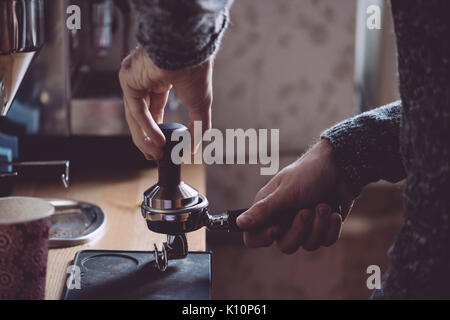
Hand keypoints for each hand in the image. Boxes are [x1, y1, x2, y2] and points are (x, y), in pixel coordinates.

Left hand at [119, 46, 212, 158]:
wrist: (189, 51)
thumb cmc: (196, 71)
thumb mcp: (201, 105)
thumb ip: (198, 127)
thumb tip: (194, 148)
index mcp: (161, 80)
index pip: (153, 108)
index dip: (156, 129)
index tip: (161, 147)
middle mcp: (145, 80)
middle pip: (141, 115)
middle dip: (146, 138)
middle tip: (153, 156)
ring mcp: (135, 79)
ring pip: (135, 116)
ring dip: (145, 138)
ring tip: (156, 154)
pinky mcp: (129, 80)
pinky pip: (136, 109)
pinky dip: (147, 127)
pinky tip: (157, 140)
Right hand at [236, 139, 358, 252]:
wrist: (342, 167)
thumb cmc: (309, 173)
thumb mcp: (286, 191)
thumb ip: (263, 210)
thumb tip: (239, 223)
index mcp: (268, 209)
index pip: (253, 236)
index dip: (263, 238)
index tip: (277, 228)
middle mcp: (284, 219)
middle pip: (284, 245)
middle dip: (299, 230)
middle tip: (307, 210)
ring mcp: (304, 225)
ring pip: (307, 245)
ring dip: (318, 226)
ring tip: (323, 206)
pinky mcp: (322, 227)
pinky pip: (325, 241)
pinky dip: (331, 227)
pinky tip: (334, 212)